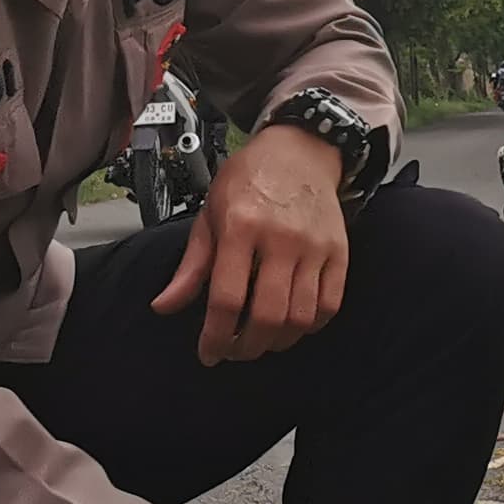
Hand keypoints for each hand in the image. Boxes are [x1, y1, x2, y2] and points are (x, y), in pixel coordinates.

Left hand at [152, 124, 348, 365]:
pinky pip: (330, 305)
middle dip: (246, 348)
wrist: (300, 150)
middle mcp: (280, 238)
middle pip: (266, 316)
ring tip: (260, 341)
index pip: (226, 298)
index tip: (208, 353)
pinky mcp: (339, 252)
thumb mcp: (210, 214)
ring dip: (277, 342)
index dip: (215, 336)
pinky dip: (310, 326)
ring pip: (300, 317)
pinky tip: (291, 324)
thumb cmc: (249, 180)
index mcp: (241, 226)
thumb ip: (192, 265)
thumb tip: (164, 306)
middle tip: (233, 352)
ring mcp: (315, 246)